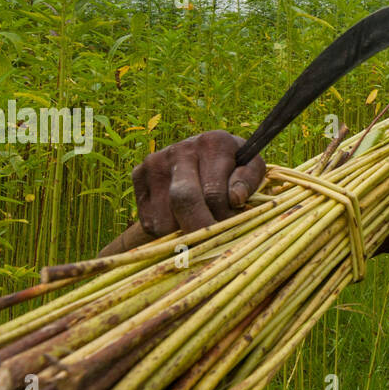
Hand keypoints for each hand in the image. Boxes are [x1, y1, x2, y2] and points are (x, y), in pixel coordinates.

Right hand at [132, 130, 265, 236]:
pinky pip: (149, 220)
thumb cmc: (233, 169)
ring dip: (183, 234)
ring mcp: (155, 162)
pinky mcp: (138, 175)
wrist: (200, 158)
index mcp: (214, 144)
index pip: (214, 194)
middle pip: (183, 200)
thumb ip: (248, 181)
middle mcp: (180, 149)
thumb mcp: (251, 169)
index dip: (224, 220)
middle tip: (211, 246)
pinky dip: (166, 233)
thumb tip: (235, 198)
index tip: (232, 230)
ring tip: (198, 228)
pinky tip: (180, 221)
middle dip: (199, 231)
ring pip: (164, 218)